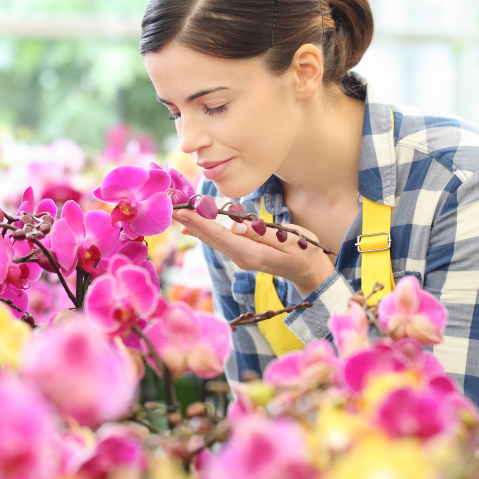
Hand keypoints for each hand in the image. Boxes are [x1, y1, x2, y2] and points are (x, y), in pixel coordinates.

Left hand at [173, 210, 335, 296]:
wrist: (309, 272)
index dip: (199, 222)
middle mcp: (241, 258)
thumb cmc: (304, 252)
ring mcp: (240, 257)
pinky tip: (192, 225)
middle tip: (169, 206)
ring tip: (176, 211)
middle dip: (189, 221)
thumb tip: (237, 226)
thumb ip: (263, 233)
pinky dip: (205, 230)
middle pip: (210, 238)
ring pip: (212, 240)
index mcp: (251, 254)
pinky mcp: (242, 254)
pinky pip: (219, 241)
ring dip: (194, 225)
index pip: (219, 235)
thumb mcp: (290, 240)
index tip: (181, 211)